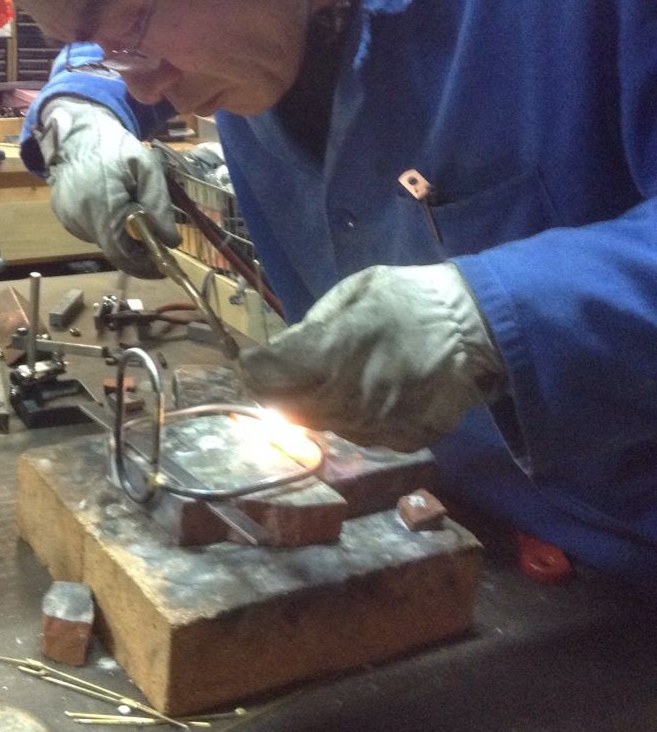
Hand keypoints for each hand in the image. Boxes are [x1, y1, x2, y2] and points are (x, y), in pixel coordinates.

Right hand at [36, 99, 179, 277]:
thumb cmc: (117, 148)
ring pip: (103, 242)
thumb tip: (171, 242)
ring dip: (122, 240)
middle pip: (113, 251)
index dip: (142, 265)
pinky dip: (108, 228)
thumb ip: (159, 206)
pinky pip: (91, 232)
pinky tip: (115, 210)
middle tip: (157, 251)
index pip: (121, 251)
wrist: (79, 134)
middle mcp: (80, 216)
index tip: (162, 269)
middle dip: (137, 255)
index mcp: (102, 204)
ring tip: (138, 224)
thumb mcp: (148, 169)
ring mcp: (68, 217)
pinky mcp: (63, 215)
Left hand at [239, 263, 505, 451]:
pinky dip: (354, 419)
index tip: (252, 361)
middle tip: (286, 374)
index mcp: (336, 349)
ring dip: (316, 407)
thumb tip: (279, 351)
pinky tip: (368, 394)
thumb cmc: (410, 299)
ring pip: (323, 427)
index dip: (254, 369)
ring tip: (334, 379)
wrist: (478, 327)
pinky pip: (361, 437)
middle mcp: (352, 394)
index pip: (268, 375)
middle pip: (289, 410)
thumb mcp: (355, 292)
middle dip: (280, 392)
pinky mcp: (404, 439)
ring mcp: (380, 423)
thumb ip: (313, 326)